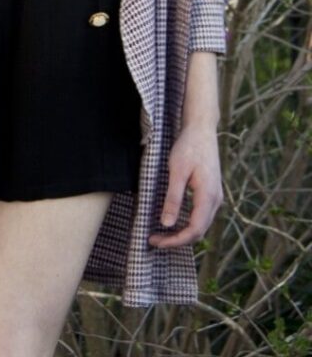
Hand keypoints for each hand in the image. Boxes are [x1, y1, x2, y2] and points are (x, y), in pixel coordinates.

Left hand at [148, 124, 222, 247]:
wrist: (202, 129)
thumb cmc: (189, 147)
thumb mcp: (177, 171)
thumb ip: (173, 198)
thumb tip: (166, 223)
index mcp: (208, 196)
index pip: (194, 230)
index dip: (175, 241)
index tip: (156, 241)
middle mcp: (216, 200)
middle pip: (199, 231)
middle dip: (177, 240)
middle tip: (155, 240)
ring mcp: (215, 196)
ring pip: (201, 225)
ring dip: (182, 233)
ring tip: (162, 234)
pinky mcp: (211, 192)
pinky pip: (201, 215)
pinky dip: (188, 223)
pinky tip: (174, 221)